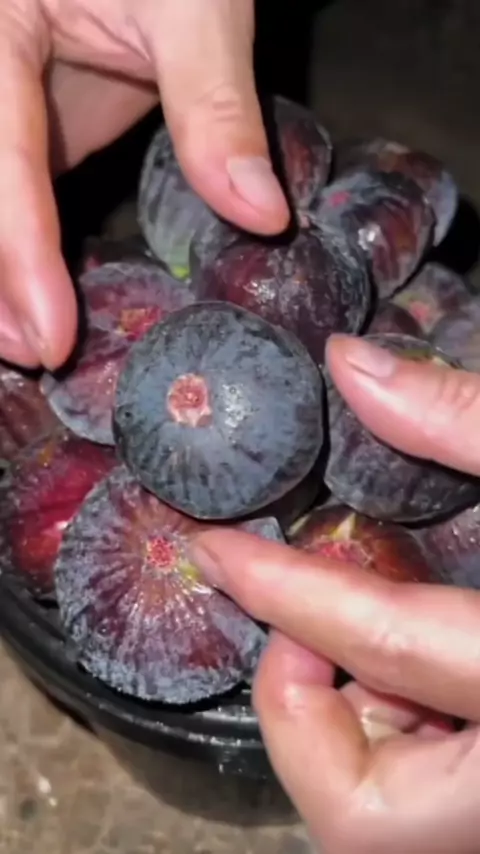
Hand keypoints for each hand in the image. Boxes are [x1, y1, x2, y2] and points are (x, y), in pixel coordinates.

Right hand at [0, 0, 287, 369]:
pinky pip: (10, 195)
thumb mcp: (195, 4)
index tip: (49, 336)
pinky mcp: (23, 124)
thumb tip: (259, 215)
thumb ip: (215, 106)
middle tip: (31, 356)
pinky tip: (37, 304)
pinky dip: (17, 254)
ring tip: (26, 346)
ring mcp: (2, 102)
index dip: (15, 253)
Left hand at [191, 334, 479, 853]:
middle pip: (364, 815)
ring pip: (384, 814)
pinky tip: (418, 656)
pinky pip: (423, 794)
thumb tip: (348, 366)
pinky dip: (394, 721)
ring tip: (376, 621)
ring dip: (351, 712)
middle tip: (314, 612)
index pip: (391, 648)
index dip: (285, 593)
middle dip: (308, 705)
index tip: (219, 548)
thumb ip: (471, 423)